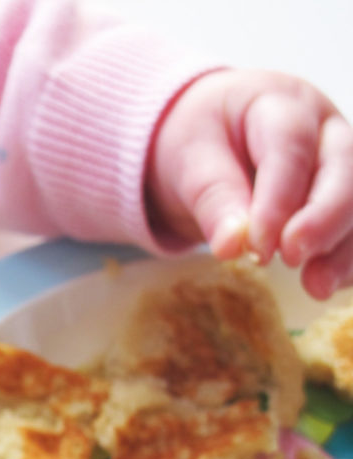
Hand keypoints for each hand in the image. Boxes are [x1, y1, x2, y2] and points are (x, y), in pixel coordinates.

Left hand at [147, 68, 352, 298]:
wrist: (210, 138)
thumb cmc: (201, 141)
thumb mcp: (189, 160)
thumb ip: (212, 198)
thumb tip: (233, 246)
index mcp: (279, 104)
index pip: (290, 147)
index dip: (279, 199)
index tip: (259, 246)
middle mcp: (323, 127)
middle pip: (344, 167)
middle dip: (324, 218)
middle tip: (292, 258)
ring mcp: (342, 160)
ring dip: (345, 246)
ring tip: (315, 286)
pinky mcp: (345, 193)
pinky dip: (349, 257)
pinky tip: (327, 284)